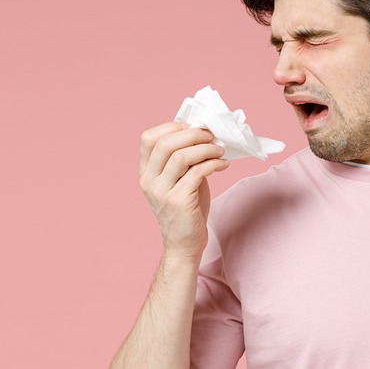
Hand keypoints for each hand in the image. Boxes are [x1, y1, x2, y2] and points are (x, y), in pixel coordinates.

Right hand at [139, 122, 229, 259]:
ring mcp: (161, 192)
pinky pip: (197, 172)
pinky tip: (223, 165)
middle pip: (165, 143)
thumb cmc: (186, 209)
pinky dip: (213, 164)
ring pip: (181, 156)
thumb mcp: (179, 179)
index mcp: (145, 172)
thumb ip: (184, 159)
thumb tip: (202, 134)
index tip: (194, 127)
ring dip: (205, 149)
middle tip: (211, 136)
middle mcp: (149, 181)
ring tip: (219, 151)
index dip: (172, 127)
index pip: (148, 139)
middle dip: (193, 134)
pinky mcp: (178, 202)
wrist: (184, 243)